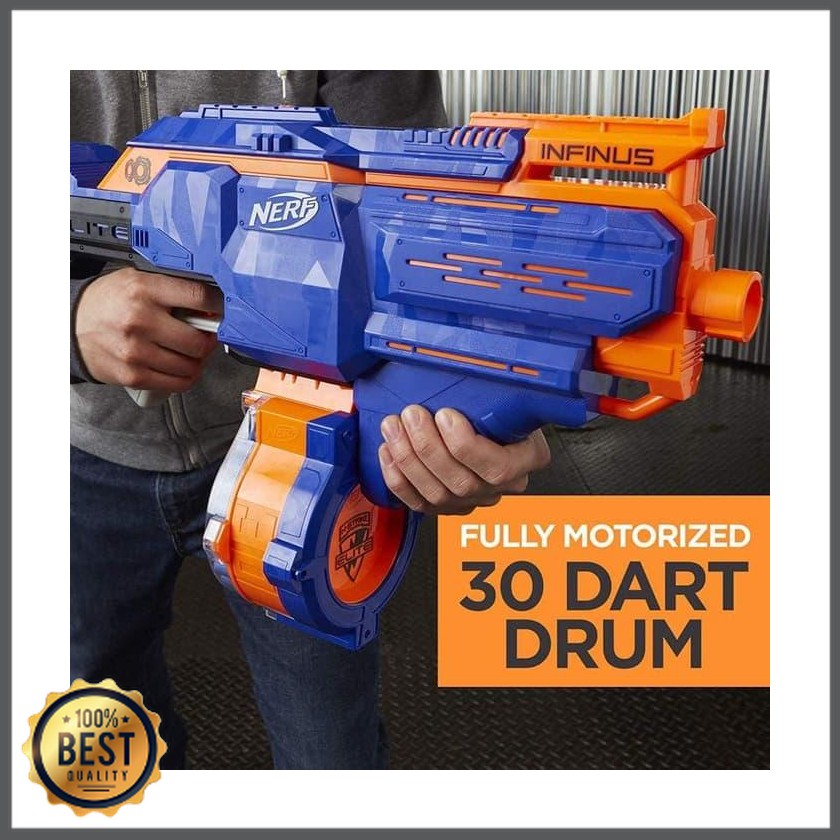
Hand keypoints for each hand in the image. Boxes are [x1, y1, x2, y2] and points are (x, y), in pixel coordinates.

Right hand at [74, 267, 221, 391]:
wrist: (70, 326)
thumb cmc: (109, 302)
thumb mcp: (137, 281)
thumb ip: (171, 289)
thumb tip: (211, 305)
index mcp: (144, 290)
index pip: (199, 297)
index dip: (219, 306)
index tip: (223, 312)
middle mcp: (140, 320)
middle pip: (199, 340)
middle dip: (208, 340)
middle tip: (204, 336)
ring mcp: (136, 351)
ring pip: (191, 365)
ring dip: (197, 361)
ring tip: (189, 352)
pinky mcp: (133, 375)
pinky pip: (177, 383)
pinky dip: (186, 377)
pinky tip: (182, 368)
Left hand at [378, 406, 550, 514]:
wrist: (484, 416)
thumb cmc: (495, 402)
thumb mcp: (504, 392)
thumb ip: (491, 390)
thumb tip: (461, 366)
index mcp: (527, 457)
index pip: (499, 467)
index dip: (466, 446)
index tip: (445, 414)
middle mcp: (503, 485)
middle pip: (462, 482)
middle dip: (428, 447)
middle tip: (411, 414)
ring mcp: (474, 500)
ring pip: (437, 494)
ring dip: (408, 458)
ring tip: (393, 426)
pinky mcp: (446, 507)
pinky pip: (419, 503)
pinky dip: (398, 478)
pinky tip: (388, 452)